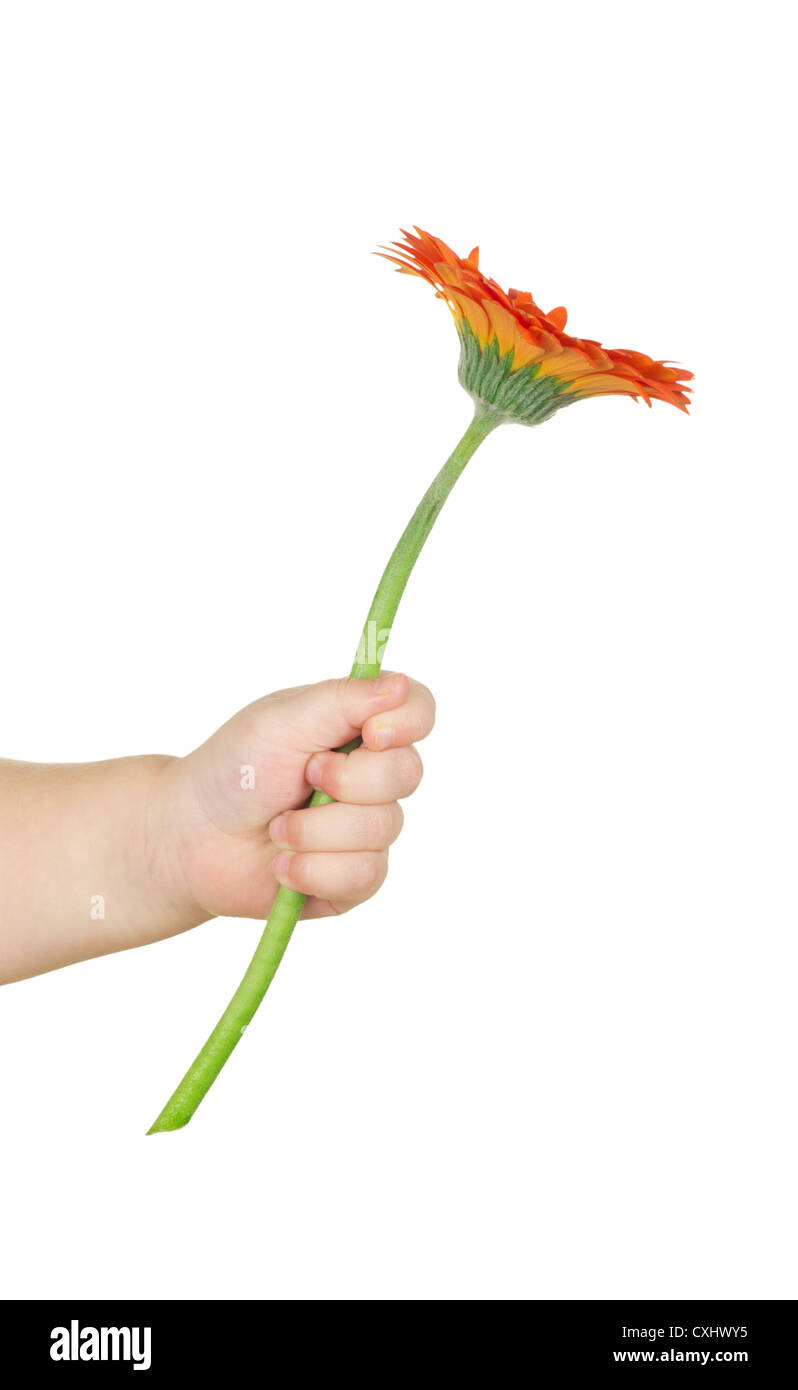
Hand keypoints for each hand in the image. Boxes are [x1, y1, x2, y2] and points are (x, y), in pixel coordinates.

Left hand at [157, 673, 434, 923]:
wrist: (191, 838)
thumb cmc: (234, 770)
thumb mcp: (283, 720)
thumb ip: (345, 699)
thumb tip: (402, 686)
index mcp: (358, 727)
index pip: (418, 711)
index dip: (408, 723)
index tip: (371, 734)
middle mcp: (373, 777)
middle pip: (406, 773)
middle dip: (346, 781)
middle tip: (302, 777)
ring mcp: (368, 830)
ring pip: (382, 829)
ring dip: (315, 830)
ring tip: (277, 828)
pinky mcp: (357, 879)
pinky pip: (364, 875)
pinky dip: (314, 870)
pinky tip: (282, 866)